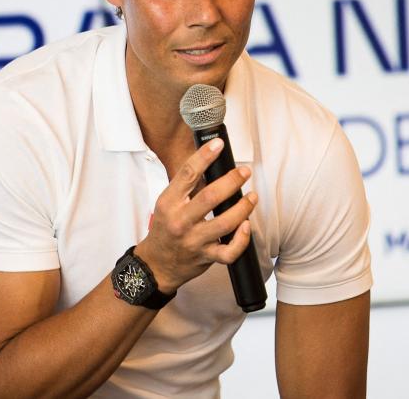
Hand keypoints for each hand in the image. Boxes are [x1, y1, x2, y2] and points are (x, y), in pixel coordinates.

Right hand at [134, 138, 256, 293]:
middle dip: (232, 181)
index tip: (218, 144)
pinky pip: (229, 251)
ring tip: (252, 197)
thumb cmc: (166, 229)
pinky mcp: (206, 257)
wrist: (156, 264)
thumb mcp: (168, 203)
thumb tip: (211, 163)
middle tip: (244, 172)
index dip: (204, 156)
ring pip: (225, 223)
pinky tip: (246, 226)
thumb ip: (186, 186)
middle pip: (210, 197)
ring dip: (243, 207)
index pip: (187, 174)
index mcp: (169, 203)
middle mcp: (181, 221)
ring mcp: (194, 241)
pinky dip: (242, 239)